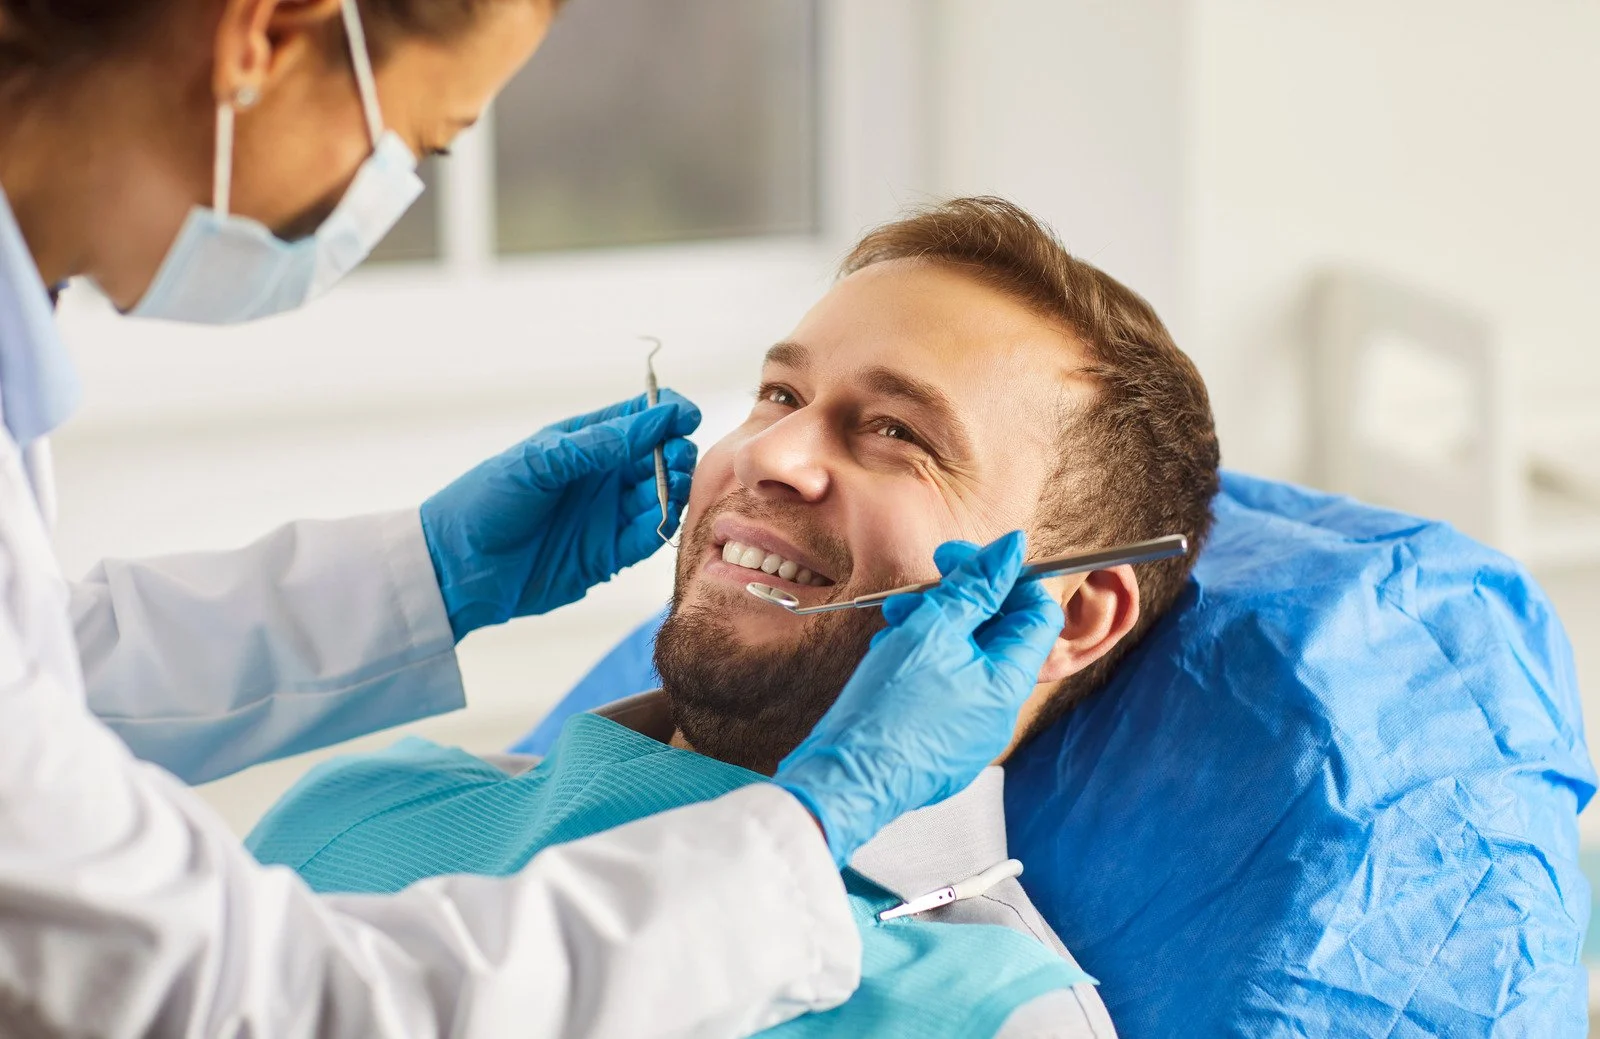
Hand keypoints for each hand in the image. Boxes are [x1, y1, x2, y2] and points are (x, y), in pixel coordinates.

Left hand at [420, 390, 699, 639]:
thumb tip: (652, 421)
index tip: (685, 415)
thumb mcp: (536, 463)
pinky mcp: (607, 555)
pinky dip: (661, 527)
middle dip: (676, 452)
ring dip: (674, 489)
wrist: (456, 568)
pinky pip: (647, 538)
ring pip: (660, 495)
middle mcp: (600, 476)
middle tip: (677, 457)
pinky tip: (664, 519)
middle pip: (659, 456)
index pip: (637, 418)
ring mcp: (606, 515)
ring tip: (673, 488)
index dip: (666, 412)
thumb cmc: (484, 502)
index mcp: (582, 442)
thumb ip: (595, 445)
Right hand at [773, 531, 1063, 866]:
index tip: (963, 562)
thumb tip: (1011, 551)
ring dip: (933, 630)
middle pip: (997, 634)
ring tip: (894, 625)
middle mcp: (1000, 711)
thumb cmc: (886, 709)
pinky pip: (947, 689)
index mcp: (1009, 681)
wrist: (846, 777)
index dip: (1005, 578)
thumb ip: (976, 586)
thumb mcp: (931, 629)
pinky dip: (923, 663)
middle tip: (918, 592)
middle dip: (958, 602)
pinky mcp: (944, 743)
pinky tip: (890, 657)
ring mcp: (973, 731)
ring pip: (966, 660)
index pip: (1037, 612)